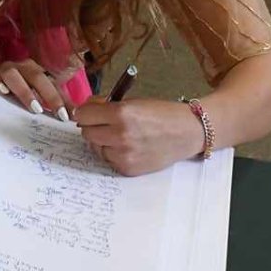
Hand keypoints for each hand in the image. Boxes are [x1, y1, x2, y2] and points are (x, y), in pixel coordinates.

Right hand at [0, 59, 74, 121]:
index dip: (61, 99)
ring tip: (35, 107)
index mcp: (33, 71)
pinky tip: (2, 90)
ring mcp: (1, 68)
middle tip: (58, 113)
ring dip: (25, 90)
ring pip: (13, 74)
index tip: (69, 116)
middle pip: (36, 77)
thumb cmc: (11, 87)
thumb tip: (74, 116)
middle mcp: (19, 67)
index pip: (51, 84)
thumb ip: (50, 103)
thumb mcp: (32, 95)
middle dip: (49, 95)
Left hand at [74, 98, 205, 175]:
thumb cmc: (161, 113)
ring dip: (102, 141)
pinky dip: (113, 153)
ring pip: (96, 148)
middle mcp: (120, 135)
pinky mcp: (128, 169)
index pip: (83, 115)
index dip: (84, 112)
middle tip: (103, 123)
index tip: (87, 112)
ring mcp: (124, 155)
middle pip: (86, 133)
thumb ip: (107, 106)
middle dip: (92, 127)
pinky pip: (108, 160)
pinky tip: (127, 147)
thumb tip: (83, 110)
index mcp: (121, 113)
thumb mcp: (133, 101)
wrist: (187, 132)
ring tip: (118, 135)